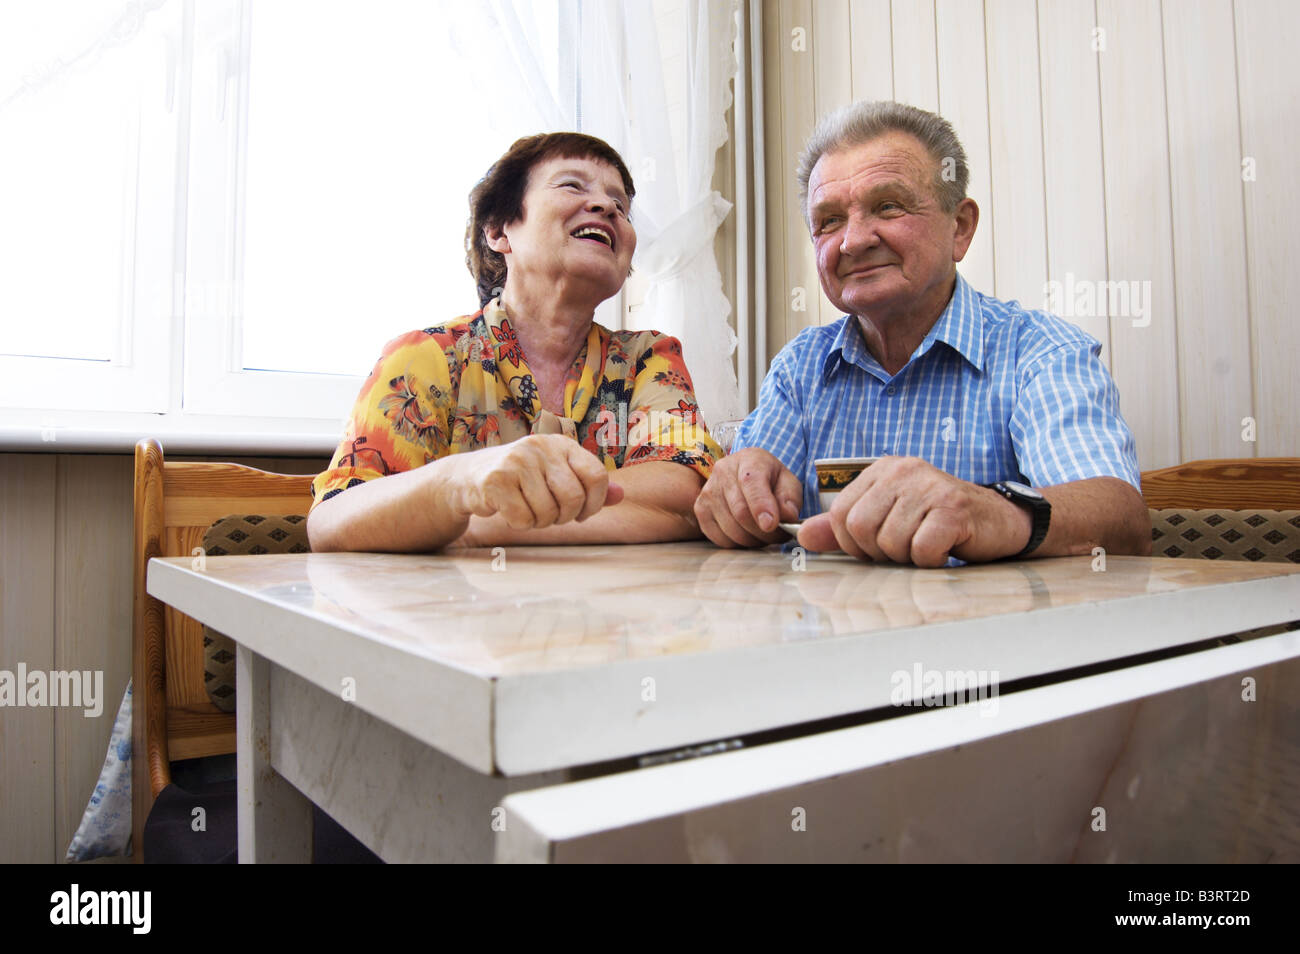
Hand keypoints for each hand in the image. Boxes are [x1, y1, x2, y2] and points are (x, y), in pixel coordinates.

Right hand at [446, 434, 623, 529]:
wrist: (469, 477)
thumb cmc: (522, 479)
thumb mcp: (557, 475)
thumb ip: (588, 485)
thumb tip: (621, 496)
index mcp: (562, 444)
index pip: (597, 476)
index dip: (594, 504)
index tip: (581, 513)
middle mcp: (541, 447)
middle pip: (573, 497)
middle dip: (564, 517)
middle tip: (550, 516)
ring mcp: (517, 461)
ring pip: (547, 512)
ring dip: (539, 522)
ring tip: (527, 510)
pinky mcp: (495, 479)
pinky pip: (523, 519)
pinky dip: (519, 523)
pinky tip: (509, 510)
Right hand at [694, 447, 801, 547]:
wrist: (746, 472)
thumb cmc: (770, 479)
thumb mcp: (788, 483)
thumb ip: (789, 500)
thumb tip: (786, 518)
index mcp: (749, 460)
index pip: (751, 483)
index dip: (761, 506)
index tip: (771, 525)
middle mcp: (723, 472)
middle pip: (741, 512)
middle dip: (763, 532)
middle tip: (779, 536)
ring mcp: (708, 491)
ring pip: (730, 528)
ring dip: (752, 540)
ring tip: (765, 535)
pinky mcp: (700, 509)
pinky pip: (718, 537)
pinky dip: (736, 543)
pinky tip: (747, 535)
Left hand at [796, 456, 1030, 566]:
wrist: (1000, 521)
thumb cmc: (940, 523)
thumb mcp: (888, 519)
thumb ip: (843, 528)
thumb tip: (802, 536)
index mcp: (883, 470)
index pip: (839, 514)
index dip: (852, 543)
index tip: (876, 546)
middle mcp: (904, 471)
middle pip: (859, 528)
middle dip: (878, 552)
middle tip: (905, 549)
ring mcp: (929, 487)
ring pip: (889, 542)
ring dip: (907, 557)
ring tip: (927, 545)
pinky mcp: (953, 509)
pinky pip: (921, 549)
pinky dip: (930, 560)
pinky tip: (944, 548)